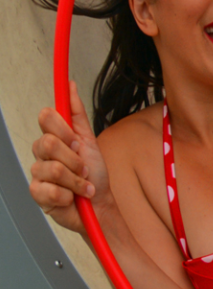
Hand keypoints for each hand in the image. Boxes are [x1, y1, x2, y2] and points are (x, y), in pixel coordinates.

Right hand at [31, 81, 108, 233]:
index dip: (63, 129)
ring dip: (76, 179)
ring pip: (53, 169)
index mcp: (54, 138)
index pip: (46, 117)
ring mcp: (38, 174)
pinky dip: (69, 194)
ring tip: (82, 184)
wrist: (98, 203)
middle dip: (74, 158)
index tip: (76, 140)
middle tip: (83, 167)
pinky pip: (50, 190)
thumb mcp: (89, 139)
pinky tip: (72, 197)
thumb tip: (69, 85)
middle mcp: (43, 154)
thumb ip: (77, 113)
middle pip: (48, 143)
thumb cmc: (94, 174)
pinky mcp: (37, 194)